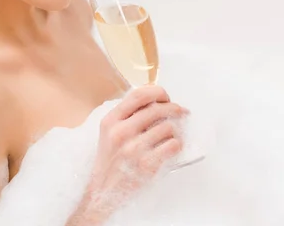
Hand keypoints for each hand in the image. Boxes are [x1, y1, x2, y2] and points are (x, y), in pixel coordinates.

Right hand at [69, 85, 188, 223]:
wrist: (102, 191)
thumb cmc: (110, 161)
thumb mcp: (109, 133)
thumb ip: (126, 116)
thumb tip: (155, 101)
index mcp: (111, 121)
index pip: (138, 95)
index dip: (157, 92)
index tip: (165, 97)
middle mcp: (121, 132)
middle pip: (157, 109)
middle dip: (174, 108)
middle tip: (181, 112)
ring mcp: (134, 149)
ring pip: (168, 127)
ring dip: (175, 130)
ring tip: (173, 135)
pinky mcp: (147, 165)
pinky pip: (173, 145)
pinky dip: (177, 145)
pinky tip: (171, 148)